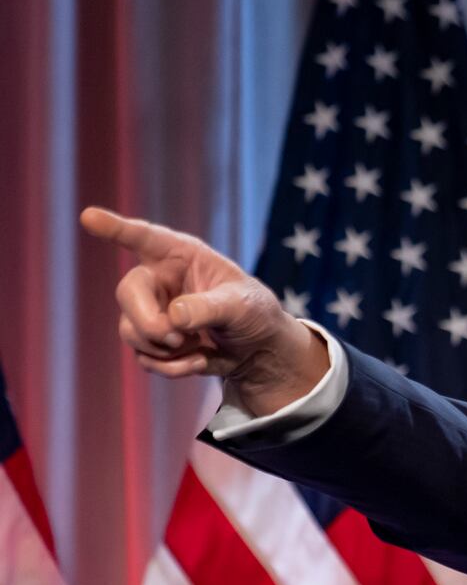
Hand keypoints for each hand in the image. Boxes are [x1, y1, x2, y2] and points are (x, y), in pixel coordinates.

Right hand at [83, 206, 330, 415]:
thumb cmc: (254, 313)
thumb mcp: (243, 305)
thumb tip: (174, 317)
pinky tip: (198, 360)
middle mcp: (159, 279)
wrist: (258, 349)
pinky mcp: (153, 341)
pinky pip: (144, 357)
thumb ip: (209, 307)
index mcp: (182, 256)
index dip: (116, 228)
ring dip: (164, 348)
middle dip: (148, 322)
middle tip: (174, 337)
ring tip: (196, 345)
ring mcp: (152, 311)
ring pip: (130, 330)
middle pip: (127, 294)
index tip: (89, 217)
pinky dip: (171, 366)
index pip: (145, 238)